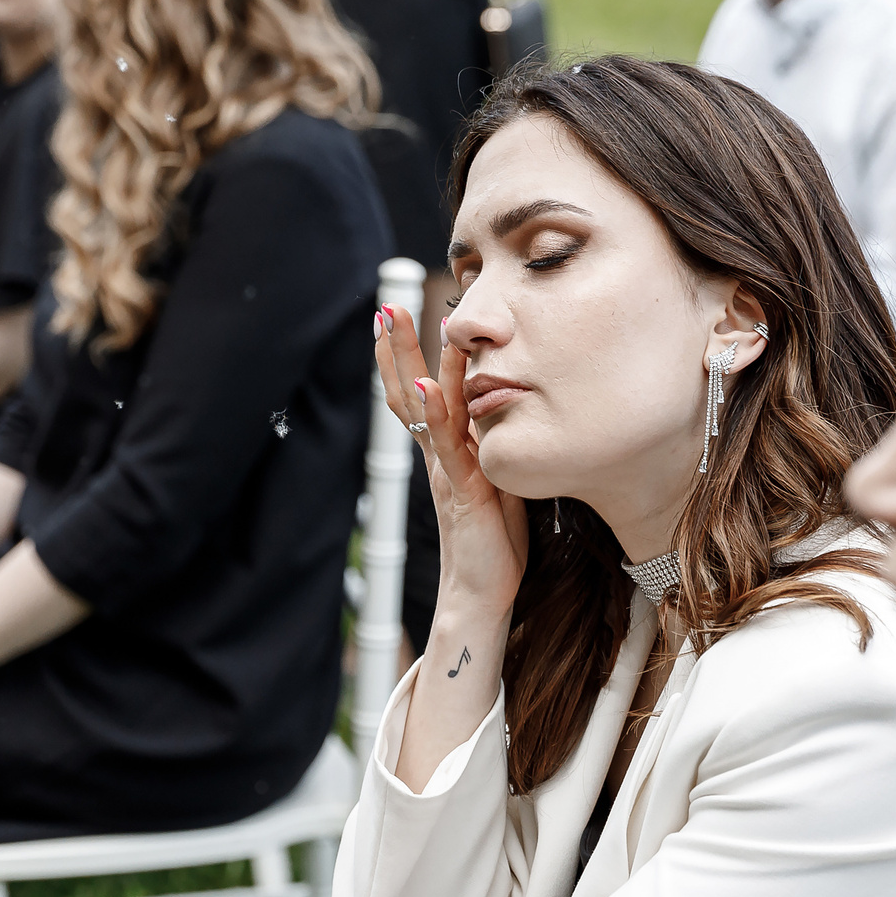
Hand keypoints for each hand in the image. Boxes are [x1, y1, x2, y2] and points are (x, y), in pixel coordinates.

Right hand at [375, 303, 527, 619]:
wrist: (482, 592)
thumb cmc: (494, 540)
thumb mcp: (497, 481)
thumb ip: (494, 448)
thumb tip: (510, 413)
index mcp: (447, 451)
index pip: (419, 395)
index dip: (407, 357)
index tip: (398, 317)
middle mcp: (439, 455)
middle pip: (408, 392)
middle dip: (397, 347)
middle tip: (385, 304)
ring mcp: (447, 470)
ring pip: (423, 408)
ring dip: (408, 362)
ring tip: (397, 322)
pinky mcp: (462, 489)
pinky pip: (448, 446)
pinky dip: (437, 413)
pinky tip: (427, 385)